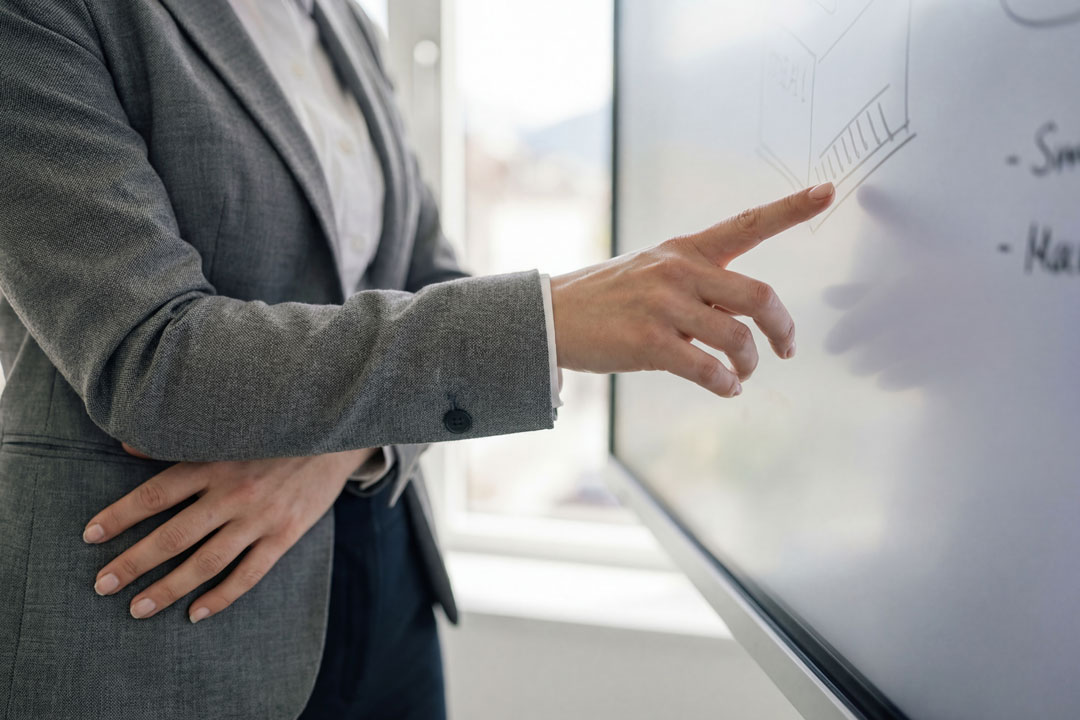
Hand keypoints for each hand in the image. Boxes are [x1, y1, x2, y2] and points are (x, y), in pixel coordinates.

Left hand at [83, 442, 377, 622]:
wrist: (336, 434)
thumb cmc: (274, 431)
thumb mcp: (229, 428)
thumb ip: (179, 441)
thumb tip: (125, 445)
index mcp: (214, 462)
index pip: (155, 494)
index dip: (120, 516)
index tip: (90, 536)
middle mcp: (233, 492)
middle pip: (173, 536)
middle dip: (133, 563)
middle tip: (102, 585)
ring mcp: (260, 517)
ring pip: (206, 562)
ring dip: (168, 588)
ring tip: (137, 608)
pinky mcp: (286, 534)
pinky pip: (249, 574)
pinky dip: (221, 597)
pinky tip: (195, 613)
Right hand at [550, 183, 834, 396]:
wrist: (553, 317)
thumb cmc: (611, 298)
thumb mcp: (655, 272)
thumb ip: (702, 285)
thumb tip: (746, 320)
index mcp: (685, 249)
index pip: (748, 224)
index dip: (791, 208)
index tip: (830, 190)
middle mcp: (679, 271)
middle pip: (759, 296)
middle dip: (783, 328)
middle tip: (787, 348)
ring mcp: (664, 307)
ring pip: (737, 339)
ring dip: (750, 364)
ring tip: (742, 374)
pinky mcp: (649, 343)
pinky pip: (708, 369)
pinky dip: (725, 385)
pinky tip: (724, 388)